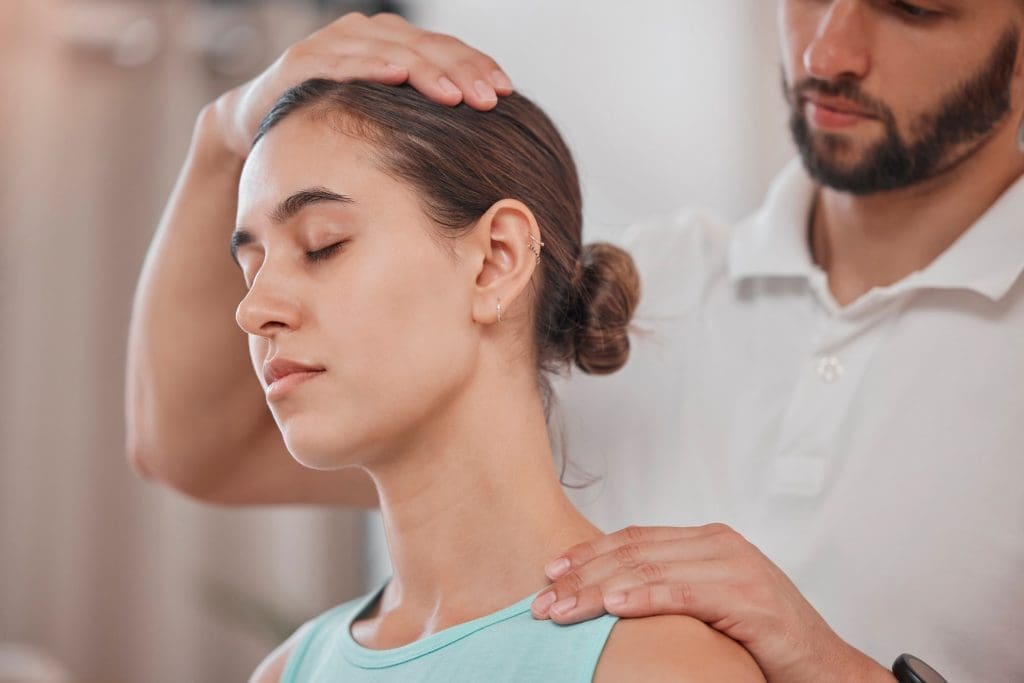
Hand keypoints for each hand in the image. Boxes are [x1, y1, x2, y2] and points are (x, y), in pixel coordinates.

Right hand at [209, 12, 512, 157]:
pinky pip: (341, 61)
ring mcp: (334, 43)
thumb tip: (480, 139)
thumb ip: (420, 115)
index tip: (507, 93)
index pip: (445, 49)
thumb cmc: (332, 122)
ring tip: (453, 96)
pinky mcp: (302, 60)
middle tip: (489, 99)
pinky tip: (395, 74)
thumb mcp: (383, 116)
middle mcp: (367, 33)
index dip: (477, 66)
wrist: (257, 123)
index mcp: (393, 42)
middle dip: (461, 73)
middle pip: (425, 47)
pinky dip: (370, 65)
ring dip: (425, 72)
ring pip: (390, 51)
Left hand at [531, 524, 894, 682]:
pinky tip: (611, 605)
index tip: (550, 571)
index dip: (587, 552)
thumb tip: (608, 593)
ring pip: (648, 569)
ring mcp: (734, 566)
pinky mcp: (745, 596)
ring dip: (596, 590)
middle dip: (580, 575)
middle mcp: (718, 544)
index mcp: (708, 540)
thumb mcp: (710, 601)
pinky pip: (681, 593)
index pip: (634, 538)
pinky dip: (642, 597)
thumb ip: (671, 585)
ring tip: (560, 609)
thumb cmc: (764, 637)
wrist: (823, 667)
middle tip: (541, 599)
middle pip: (633, 551)